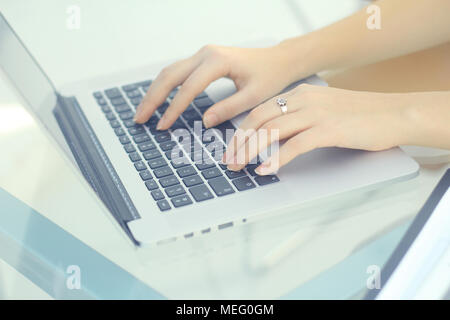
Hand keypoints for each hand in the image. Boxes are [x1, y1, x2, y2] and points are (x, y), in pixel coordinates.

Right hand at [134, 44, 304, 129]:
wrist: (278, 60)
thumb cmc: (269, 76)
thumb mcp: (253, 96)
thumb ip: (229, 108)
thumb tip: (204, 121)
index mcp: (217, 61)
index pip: (189, 87)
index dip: (174, 108)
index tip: (163, 125)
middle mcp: (206, 53)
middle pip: (170, 75)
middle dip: (153, 98)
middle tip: (140, 119)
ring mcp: (202, 54)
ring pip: (170, 71)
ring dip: (154, 91)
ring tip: (143, 112)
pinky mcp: (202, 59)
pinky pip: (177, 71)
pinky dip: (164, 86)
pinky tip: (158, 100)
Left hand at [223, 84, 412, 174]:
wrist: (395, 113)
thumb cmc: (360, 116)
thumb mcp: (323, 110)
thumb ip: (299, 120)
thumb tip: (273, 139)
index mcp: (300, 94)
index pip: (259, 111)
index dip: (241, 131)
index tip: (231, 148)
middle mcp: (304, 100)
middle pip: (259, 120)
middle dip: (239, 143)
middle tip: (229, 162)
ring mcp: (316, 113)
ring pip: (271, 131)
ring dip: (251, 151)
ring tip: (240, 168)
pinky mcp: (329, 129)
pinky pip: (295, 145)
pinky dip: (276, 158)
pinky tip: (266, 169)